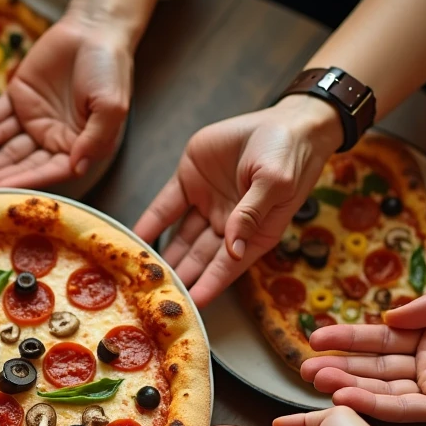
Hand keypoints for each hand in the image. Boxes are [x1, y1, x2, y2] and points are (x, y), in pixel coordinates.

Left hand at [0, 15, 130, 187]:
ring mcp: (33, 118)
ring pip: (5, 144)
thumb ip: (95, 138)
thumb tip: (78, 168)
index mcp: (77, 145)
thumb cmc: (110, 69)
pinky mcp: (18, 97)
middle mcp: (53, 137)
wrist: (93, 29)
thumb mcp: (111, 106)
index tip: (3, 190)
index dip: (26, 180)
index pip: (49, 170)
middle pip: (21, 162)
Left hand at [134, 98, 341, 305]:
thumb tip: (234, 249)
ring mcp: (207, 204)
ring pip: (179, 238)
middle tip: (155, 297)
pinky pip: (166, 208)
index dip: (208, 286)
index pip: (226, 267)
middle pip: (198, 258)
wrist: (287, 121)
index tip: (190, 305)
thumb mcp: (275, 184)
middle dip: (179, 278)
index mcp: (254, 234)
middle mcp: (228, 225)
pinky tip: (135, 239)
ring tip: (141, 276)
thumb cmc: (290, 155)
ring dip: (162, 257)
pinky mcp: (191, 182)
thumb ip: (251, 214)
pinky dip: (151, 224)